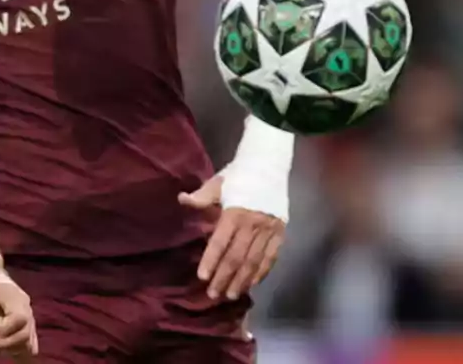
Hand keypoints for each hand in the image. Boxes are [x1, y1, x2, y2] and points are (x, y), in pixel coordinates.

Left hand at [0, 267, 37, 360]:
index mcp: (17, 300)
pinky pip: (29, 344)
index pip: (19, 323)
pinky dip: (17, 348)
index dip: (1, 328)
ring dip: (9, 347)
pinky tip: (4, 344)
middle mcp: (28, 311)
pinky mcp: (27, 326)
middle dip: (4, 341)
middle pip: (25, 338)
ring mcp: (30, 319)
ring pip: (28, 345)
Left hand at [179, 175, 285, 300]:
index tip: (203, 277)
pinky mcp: (281, 234)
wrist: (268, 166)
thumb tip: (181, 199)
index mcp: (235, 213)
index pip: (221, 243)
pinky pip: (271, 258)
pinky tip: (251, 284)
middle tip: (213, 294)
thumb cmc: (238, 175)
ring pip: (255, 262)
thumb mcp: (216, 183)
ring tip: (231, 295)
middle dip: (224, 277)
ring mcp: (269, 231)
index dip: (211, 261)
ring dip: (242, 281)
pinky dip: (261, 273)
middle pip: (237, 258)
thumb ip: (201, 197)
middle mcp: (253, 225)